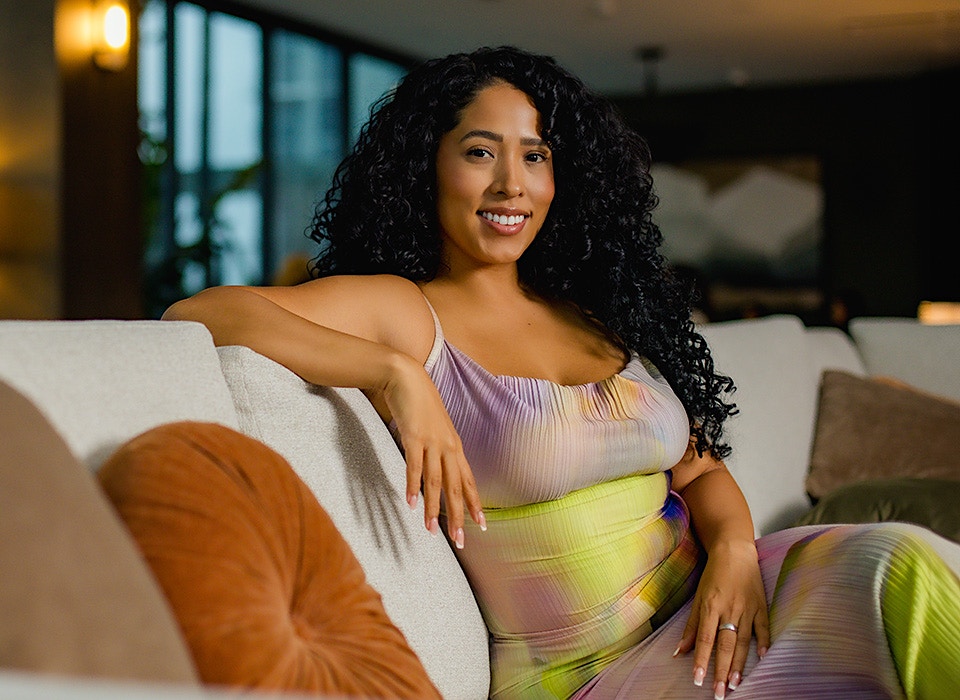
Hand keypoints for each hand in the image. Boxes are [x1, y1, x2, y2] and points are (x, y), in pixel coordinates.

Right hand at [368, 355, 485, 547]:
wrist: (407, 377)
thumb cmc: (420, 403)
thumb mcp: (435, 429)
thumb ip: (438, 449)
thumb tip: (437, 468)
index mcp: (454, 446)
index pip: (468, 480)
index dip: (475, 503)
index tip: (481, 525)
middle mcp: (448, 446)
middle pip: (456, 487)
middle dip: (459, 515)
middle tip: (460, 540)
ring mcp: (432, 442)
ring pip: (436, 481)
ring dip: (434, 508)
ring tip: (433, 531)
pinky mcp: (414, 437)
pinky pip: (414, 465)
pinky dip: (412, 485)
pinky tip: (410, 503)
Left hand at [674, 539, 768, 698]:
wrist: (734, 550)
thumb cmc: (713, 574)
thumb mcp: (698, 596)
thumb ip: (691, 626)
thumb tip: (680, 651)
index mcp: (711, 606)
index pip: (705, 639)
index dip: (701, 660)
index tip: (698, 680)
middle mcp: (729, 609)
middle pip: (726, 644)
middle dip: (722, 670)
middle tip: (719, 692)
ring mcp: (747, 608)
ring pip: (744, 641)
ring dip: (740, 664)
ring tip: (736, 684)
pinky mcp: (761, 605)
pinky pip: (764, 627)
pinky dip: (765, 642)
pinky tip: (764, 658)